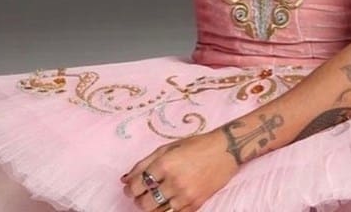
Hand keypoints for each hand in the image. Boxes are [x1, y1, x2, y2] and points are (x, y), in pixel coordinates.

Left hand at [120, 130, 237, 210]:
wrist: (225, 150)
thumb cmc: (195, 145)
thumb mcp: (168, 147)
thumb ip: (145, 162)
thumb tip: (125, 178)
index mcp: (165, 164)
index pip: (137, 185)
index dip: (129, 189)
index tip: (130, 188)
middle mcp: (174, 181)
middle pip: (145, 203)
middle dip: (138, 200)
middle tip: (141, 194)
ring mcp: (185, 195)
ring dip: (151, 208)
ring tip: (154, 198)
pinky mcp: (195, 205)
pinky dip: (167, 211)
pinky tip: (168, 202)